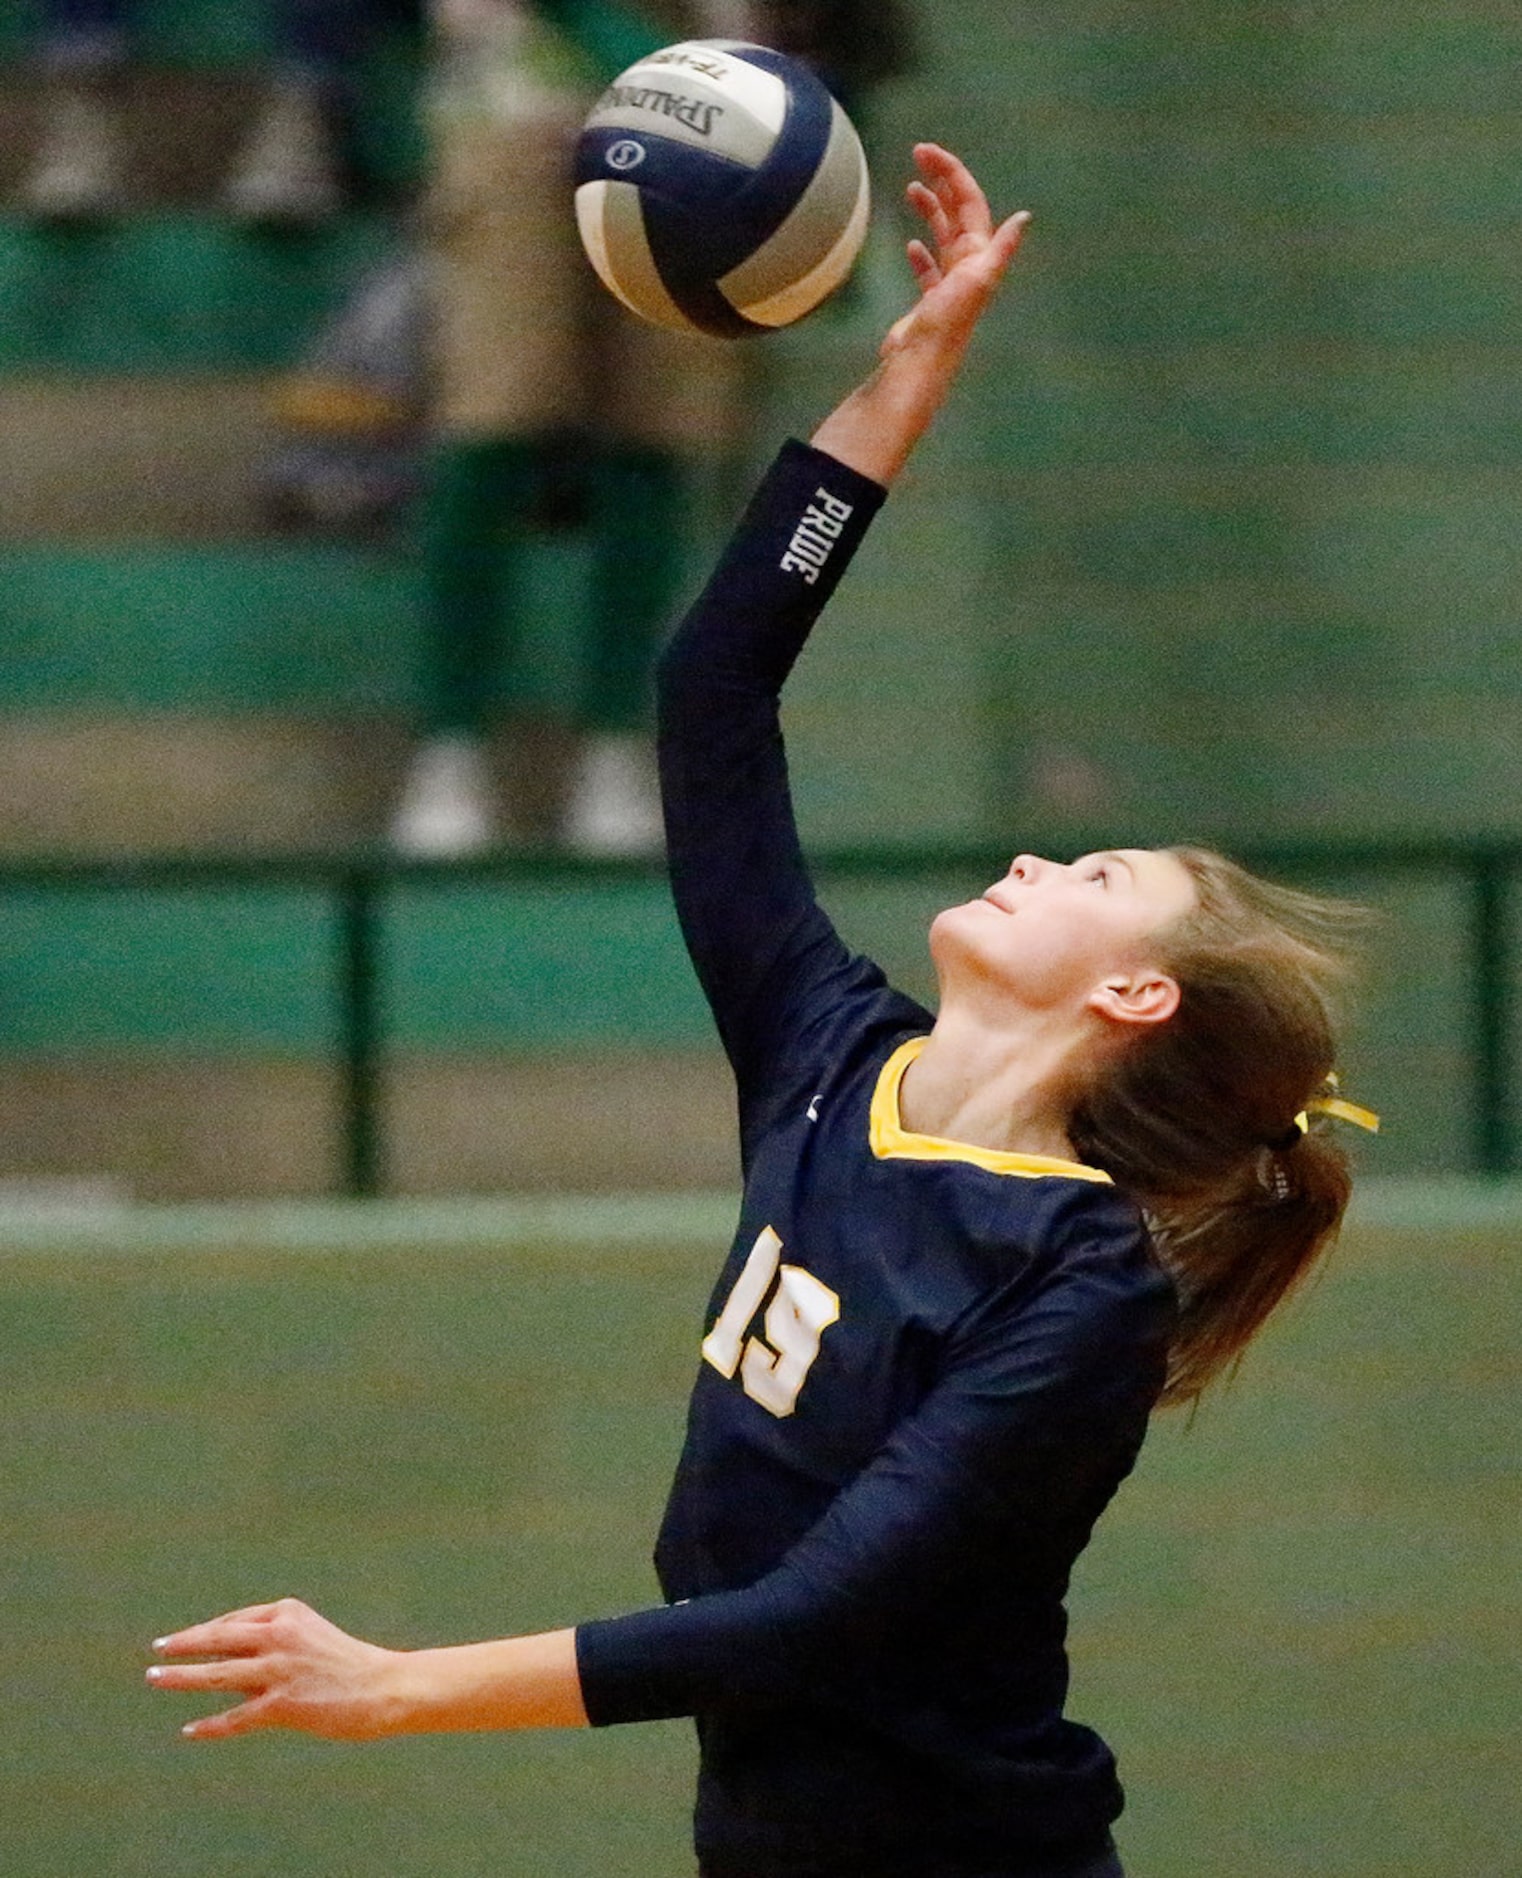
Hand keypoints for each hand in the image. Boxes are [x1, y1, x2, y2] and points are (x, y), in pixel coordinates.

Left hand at [147, 1597, 406, 1741]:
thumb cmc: (349, 1663)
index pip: (234, 1621)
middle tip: (158, 1649)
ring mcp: (279, 1670)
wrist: (384, 1687)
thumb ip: (272, 1645)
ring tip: (156, 1678)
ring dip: (182, 1677)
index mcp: (287, 1613)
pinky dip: (211, 1725)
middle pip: (218, 1639)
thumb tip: (229, 1664)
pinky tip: (191, 1730)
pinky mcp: (282, 1704)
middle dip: (184, 1644)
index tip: (184, 1640)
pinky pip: (237, 1717)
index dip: (205, 1632)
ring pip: (218, 1674)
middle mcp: (279, 1635)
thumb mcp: (310, 1637)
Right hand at [882, 143, 1030, 363]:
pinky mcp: (930, 303)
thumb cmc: (946, 323)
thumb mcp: (978, 280)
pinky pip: (929, 269)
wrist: (920, 364)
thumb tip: (1024, 217)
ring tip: (912, 188)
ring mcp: (948, 284)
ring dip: (930, 210)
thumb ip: (1001, 249)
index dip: (950, 173)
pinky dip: (921, 252)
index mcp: (978, 256)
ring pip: (942, 236)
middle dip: (941, 182)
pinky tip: (911, 245)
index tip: (925, 152)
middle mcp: (967, 266)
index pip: (968, 203)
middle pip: (957, 213)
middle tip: (918, 155)